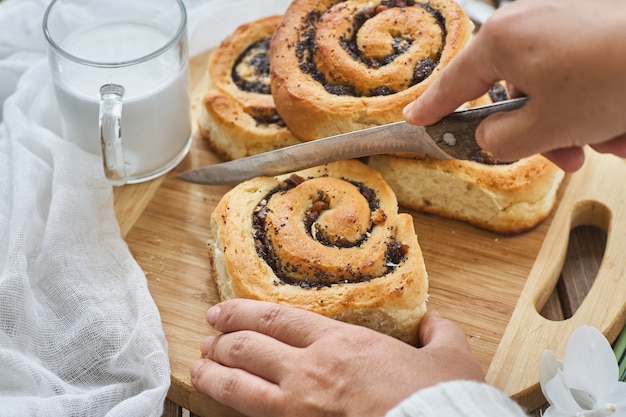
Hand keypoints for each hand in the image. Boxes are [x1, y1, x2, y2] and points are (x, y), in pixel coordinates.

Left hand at [190, 299, 483, 416]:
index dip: (241, 313)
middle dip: (221, 341)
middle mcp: (311, 370)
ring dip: (214, 374)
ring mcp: (300, 408)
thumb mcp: (450, 357)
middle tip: (206, 337)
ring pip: (240, 386)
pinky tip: (223, 407)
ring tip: (198, 368)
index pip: (276, 319)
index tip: (222, 312)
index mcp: (341, 343)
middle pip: (248, 348)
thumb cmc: (439, 400)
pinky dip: (233, 410)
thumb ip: (439, 332)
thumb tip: (435, 323)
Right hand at [403, 0, 625, 170]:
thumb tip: (491, 139)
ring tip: (609, 140)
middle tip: (561, 157)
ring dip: (576, 127)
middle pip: (513, 94)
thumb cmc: (609, 80)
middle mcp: (530, 24)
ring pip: (553, 92)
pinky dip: (599, 107)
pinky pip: (583, 79)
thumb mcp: (543, 127)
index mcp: (503, 41)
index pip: (453, 82)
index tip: (416, 118)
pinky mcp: (597, 30)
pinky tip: (624, 122)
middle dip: (540, 134)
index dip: (432, 106)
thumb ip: (499, 141)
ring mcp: (566, 24)